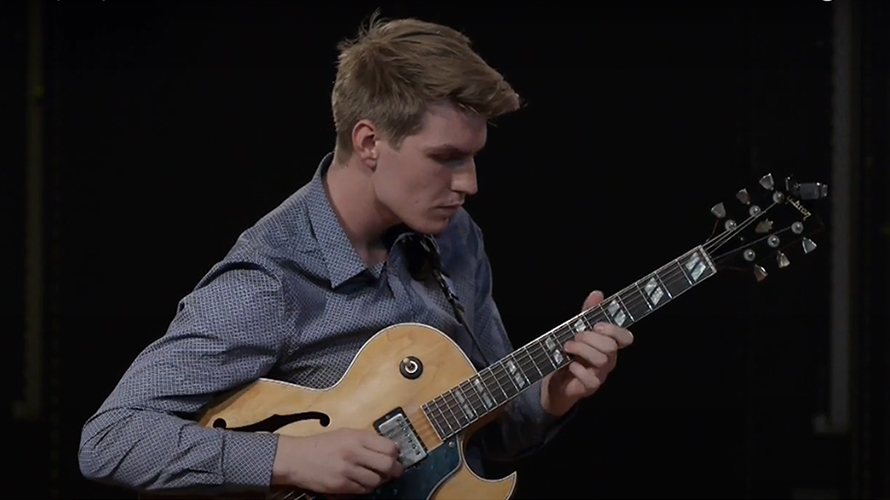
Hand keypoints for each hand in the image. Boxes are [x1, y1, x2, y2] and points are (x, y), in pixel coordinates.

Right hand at [271, 428, 402, 494]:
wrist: (296, 458)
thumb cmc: (321, 445)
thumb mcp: (345, 434)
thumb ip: (366, 440)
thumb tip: (390, 448)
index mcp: (356, 437)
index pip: (389, 447)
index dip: (396, 454)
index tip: (395, 456)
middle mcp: (354, 452)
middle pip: (388, 465)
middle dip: (395, 470)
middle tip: (394, 471)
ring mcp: (347, 470)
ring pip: (377, 481)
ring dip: (379, 480)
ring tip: (374, 476)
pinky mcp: (340, 485)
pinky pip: (363, 490)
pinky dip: (365, 488)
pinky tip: (361, 482)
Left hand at [542, 290, 633, 416]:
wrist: (555, 380)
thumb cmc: (570, 353)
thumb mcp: (576, 329)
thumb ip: (587, 313)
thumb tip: (597, 293)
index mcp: (609, 344)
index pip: (625, 337)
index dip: (613, 330)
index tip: (596, 325)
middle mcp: (608, 359)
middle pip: (611, 347)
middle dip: (591, 338)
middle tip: (576, 336)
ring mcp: (600, 374)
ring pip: (602, 360)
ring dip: (582, 350)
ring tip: (568, 347)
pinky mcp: (589, 387)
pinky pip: (590, 379)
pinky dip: (578, 369)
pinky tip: (569, 364)